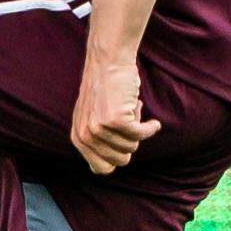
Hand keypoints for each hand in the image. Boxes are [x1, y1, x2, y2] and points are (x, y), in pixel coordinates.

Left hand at [70, 54, 160, 174]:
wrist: (109, 61)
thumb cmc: (106, 89)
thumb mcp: (91, 117)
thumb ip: (96, 141)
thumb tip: (112, 166)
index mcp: (78, 139)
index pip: (102, 169)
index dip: (117, 156)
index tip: (123, 141)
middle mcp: (86, 136)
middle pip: (120, 161)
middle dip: (130, 143)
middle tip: (129, 122)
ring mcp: (100, 129)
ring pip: (132, 147)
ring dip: (138, 129)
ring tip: (131, 110)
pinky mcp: (116, 120)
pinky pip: (142, 134)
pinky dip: (151, 127)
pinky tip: (152, 120)